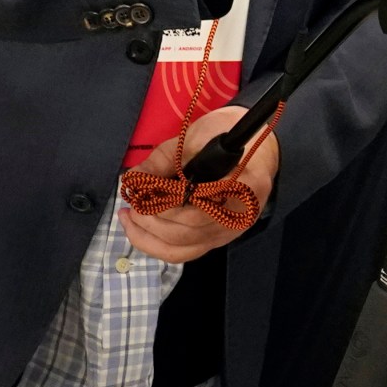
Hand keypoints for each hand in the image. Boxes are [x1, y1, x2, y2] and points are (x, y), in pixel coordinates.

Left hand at [122, 106, 276, 263]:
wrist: (257, 146)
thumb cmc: (229, 134)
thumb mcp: (196, 136)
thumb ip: (164, 159)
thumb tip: (132, 180)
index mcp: (243, 188)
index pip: (196, 211)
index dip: (161, 208)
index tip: (139, 196)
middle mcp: (238, 217)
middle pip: (185, 233)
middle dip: (150, 221)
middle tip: (130, 206)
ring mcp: (229, 232)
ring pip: (182, 249)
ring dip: (148, 237)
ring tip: (129, 218)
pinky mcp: (218, 238)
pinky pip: (185, 252)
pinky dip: (158, 246)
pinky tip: (141, 231)